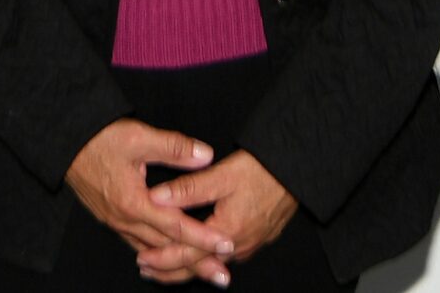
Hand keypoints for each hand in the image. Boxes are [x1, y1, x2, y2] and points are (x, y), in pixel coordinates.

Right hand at [65, 119, 228, 270]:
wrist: (65, 143)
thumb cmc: (99, 139)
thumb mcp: (139, 137)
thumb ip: (174, 147)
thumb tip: (205, 155)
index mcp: (134, 202)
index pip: (177, 227)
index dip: (204, 238)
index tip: (226, 246)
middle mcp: (124, 219)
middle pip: (167, 248)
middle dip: (196, 262)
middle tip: (222, 276)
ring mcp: (116, 222)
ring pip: (152, 250)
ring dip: (178, 263)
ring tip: (201, 271)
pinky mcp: (110, 218)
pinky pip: (137, 243)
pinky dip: (157, 253)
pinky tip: (167, 257)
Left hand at [137, 150, 298, 284]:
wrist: (297, 169)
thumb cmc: (262, 170)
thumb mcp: (222, 175)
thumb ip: (187, 188)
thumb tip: (156, 198)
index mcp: (227, 231)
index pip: (187, 254)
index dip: (162, 258)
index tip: (142, 259)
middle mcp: (239, 245)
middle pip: (199, 266)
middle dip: (171, 271)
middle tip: (147, 270)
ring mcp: (251, 244)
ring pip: (213, 263)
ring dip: (188, 266)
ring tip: (166, 266)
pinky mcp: (258, 239)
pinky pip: (227, 257)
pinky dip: (207, 258)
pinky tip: (199, 253)